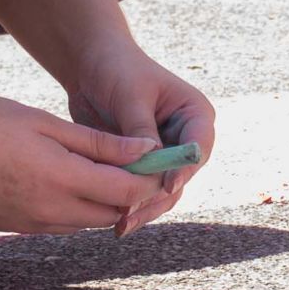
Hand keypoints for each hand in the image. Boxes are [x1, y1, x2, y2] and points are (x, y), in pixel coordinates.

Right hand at [0, 91, 161, 234]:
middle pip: (110, 214)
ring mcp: (26, 224)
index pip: (126, 192)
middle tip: (138, 163)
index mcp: (59, 180)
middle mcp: (46, 212)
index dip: (150, 178)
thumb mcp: (43, 122)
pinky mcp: (8, 227)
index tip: (160, 158)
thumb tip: (144, 151)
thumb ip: (97, 142)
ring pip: (85, 223)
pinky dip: (73, 208)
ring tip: (105, 169)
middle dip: (131, 193)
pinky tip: (66, 180)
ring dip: (103, 203)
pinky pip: (56, 225)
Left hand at [62, 41, 215, 236]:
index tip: (166, 185)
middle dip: (158, 197)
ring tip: (121, 225)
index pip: (197, 146)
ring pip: (162, 190)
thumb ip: (141, 130)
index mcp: (194, 113)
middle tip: (132, 213)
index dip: (184, 169)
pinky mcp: (143, 164)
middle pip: (182, 176)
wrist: (91, 65)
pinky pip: (141, 189)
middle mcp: (185, 137)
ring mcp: (165, 153)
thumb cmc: (117, 69)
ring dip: (144, 207)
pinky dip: (130, 202)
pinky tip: (114, 218)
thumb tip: (151, 167)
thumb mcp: (131, 96)